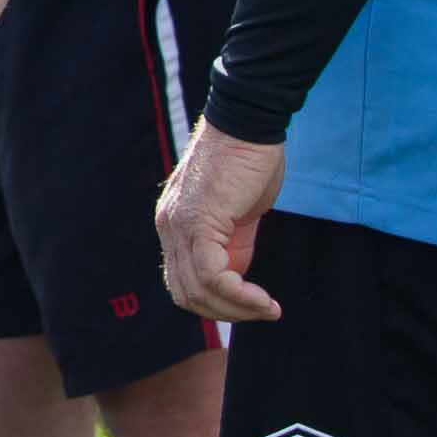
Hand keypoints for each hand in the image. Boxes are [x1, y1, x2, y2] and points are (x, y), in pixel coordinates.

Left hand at [155, 126, 287, 321]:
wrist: (249, 124)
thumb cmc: (249, 163)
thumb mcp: (238, 214)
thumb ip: (231, 244)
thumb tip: (236, 279)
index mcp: (175, 225)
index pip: (182, 281)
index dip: (215, 302)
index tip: (250, 305)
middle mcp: (169, 227)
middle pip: (185, 293)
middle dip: (226, 312)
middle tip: (261, 311)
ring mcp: (180, 225)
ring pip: (197, 290)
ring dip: (237, 309)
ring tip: (267, 308)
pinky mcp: (199, 221)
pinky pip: (212, 276)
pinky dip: (240, 295)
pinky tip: (264, 299)